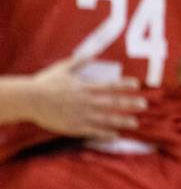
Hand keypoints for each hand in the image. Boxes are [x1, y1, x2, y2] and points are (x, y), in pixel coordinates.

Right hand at [27, 56, 144, 138]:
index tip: (137, 85)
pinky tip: (116, 135)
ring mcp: (80, 115)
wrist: (29, 100)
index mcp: (84, 87)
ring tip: (135, 123)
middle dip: (129, 104)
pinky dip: (105, 134)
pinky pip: (92, 131)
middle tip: (144, 106)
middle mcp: (86, 102)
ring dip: (122, 121)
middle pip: (112, 103)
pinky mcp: (73, 126)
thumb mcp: (62, 68)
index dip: (124, 85)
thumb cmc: (45, 83)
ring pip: (105, 119)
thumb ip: (79, 61)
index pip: (110, 86)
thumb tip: (91, 52)